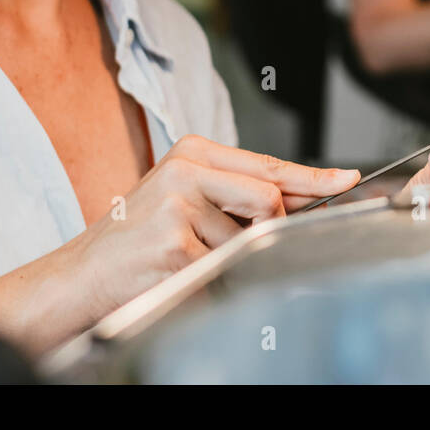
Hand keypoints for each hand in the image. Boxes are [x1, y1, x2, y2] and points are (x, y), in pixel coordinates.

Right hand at [68, 135, 359, 320]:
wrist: (82, 274)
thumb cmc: (139, 239)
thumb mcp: (188, 199)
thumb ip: (242, 194)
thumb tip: (306, 197)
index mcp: (193, 152)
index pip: (269, 165)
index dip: (313, 177)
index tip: (346, 179)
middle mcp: (186, 169)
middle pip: (269, 198)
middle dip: (265, 227)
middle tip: (222, 239)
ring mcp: (179, 204)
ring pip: (248, 238)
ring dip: (227, 257)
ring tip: (185, 254)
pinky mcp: (174, 241)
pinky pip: (222, 266)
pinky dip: (207, 277)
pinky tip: (175, 269)